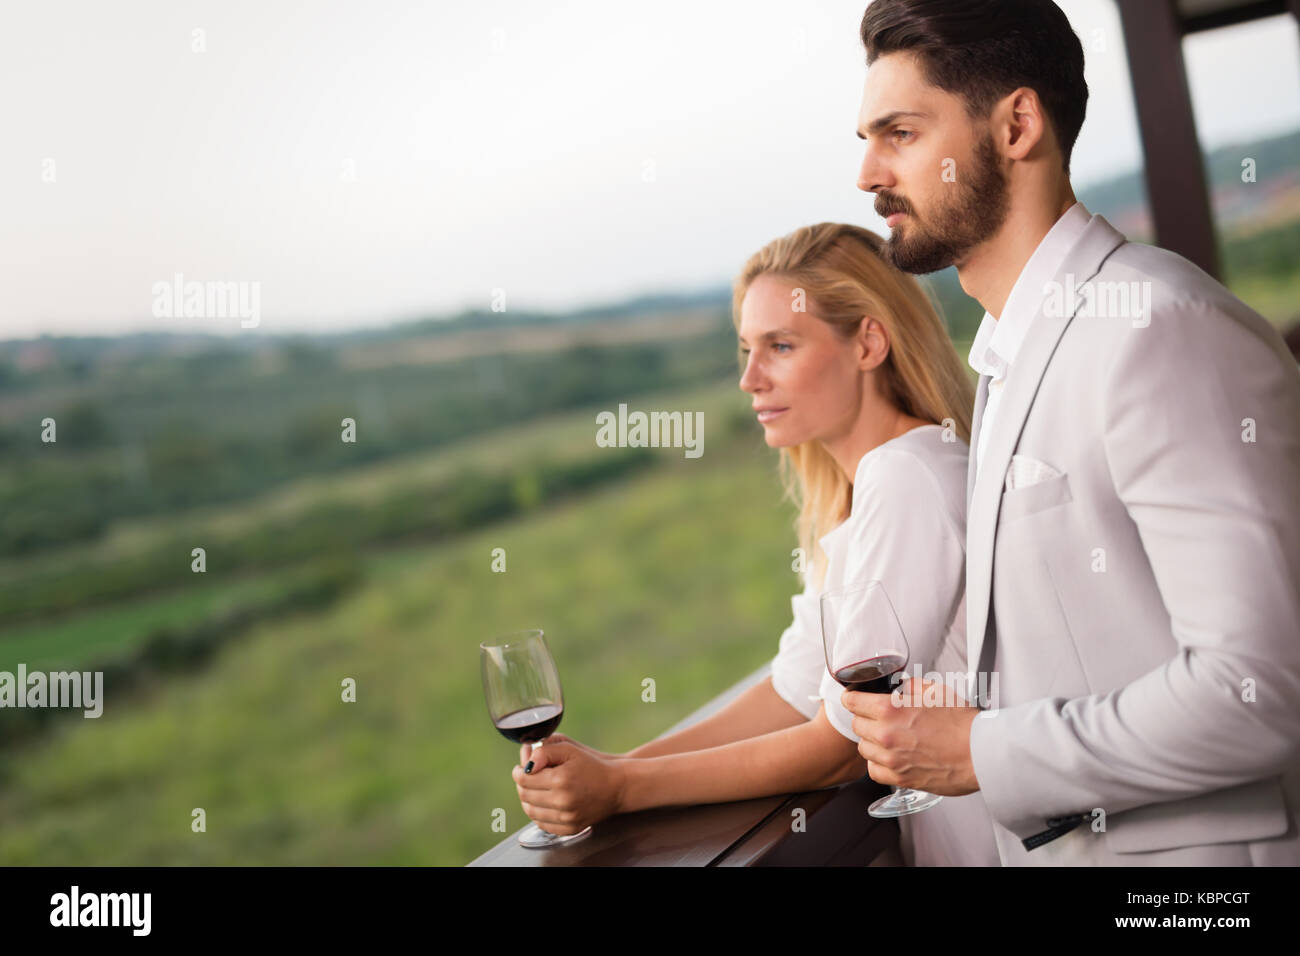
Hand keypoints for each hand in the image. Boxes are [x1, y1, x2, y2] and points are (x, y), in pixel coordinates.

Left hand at [511, 736, 627, 834]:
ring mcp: (566, 818)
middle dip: (522, 785)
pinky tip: (545, 802)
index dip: (518, 772)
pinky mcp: (570, 829)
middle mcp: (562, 801)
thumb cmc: (592, 765)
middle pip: (524, 796)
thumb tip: (527, 763)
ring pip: (530, 811)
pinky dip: (539, 813)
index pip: (523, 779)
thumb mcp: (569, 749)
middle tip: (528, 777)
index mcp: (560, 779)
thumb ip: (545, 751)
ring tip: (535, 789)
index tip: (522, 768)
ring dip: (528, 799)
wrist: (616, 787)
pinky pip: (542, 824)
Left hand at [841, 677, 980, 795]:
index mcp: (889, 710)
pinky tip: (889, 757)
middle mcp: (885, 735)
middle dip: (865, 718)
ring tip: (888, 738)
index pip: (852, 701)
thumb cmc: (962, 723)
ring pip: (863, 748)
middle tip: (879, 718)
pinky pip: (873, 771)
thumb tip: (898, 685)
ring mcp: (891, 759)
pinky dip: (878, 764)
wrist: (980, 752)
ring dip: (871, 742)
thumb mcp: (934, 691)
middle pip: (856, 724)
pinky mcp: (900, 778)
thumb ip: (909, 686)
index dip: (853, 698)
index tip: (856, 699)